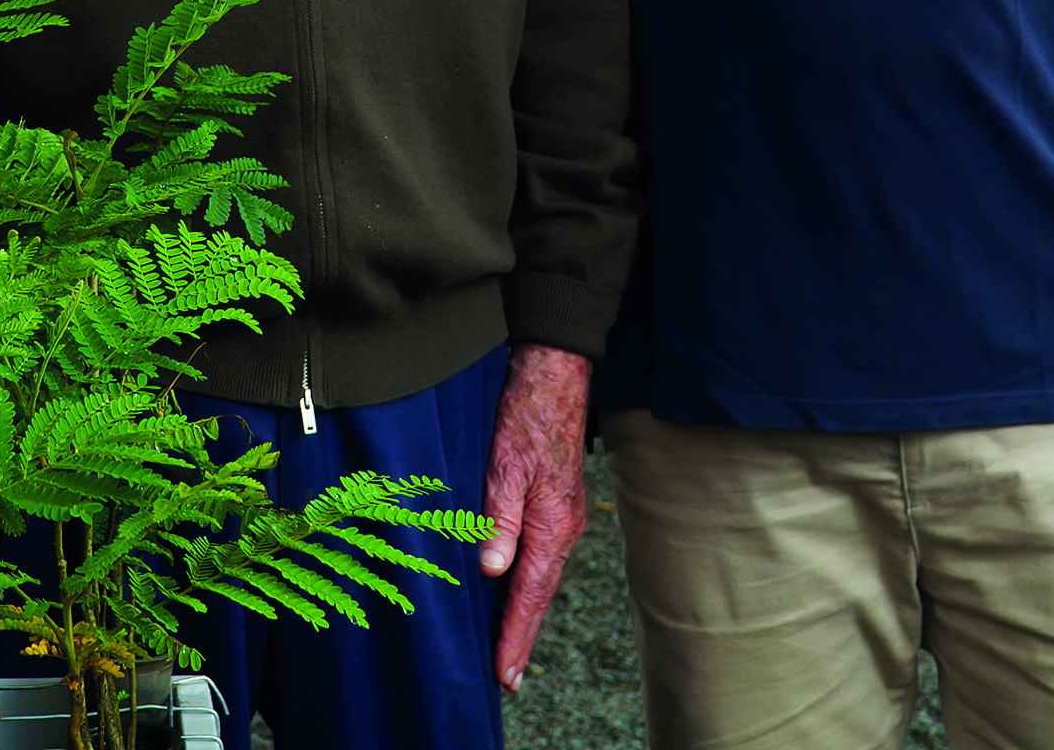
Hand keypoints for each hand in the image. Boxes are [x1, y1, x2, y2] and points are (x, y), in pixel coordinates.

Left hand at [478, 341, 591, 692]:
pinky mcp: (554, 506)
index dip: (514, 636)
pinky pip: (541, 557)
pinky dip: (527, 584)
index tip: (503, 673)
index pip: (530, 595)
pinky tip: (514, 592)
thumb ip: (497, 518)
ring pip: (540, 578)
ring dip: (523, 613)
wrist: (554, 376)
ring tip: (508, 649)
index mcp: (551, 526)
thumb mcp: (504, 465)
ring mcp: (560, 518)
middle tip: (506, 678)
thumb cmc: (526, 416)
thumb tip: (492, 570)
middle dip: (521, 637)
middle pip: (539, 595)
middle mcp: (561, 529)